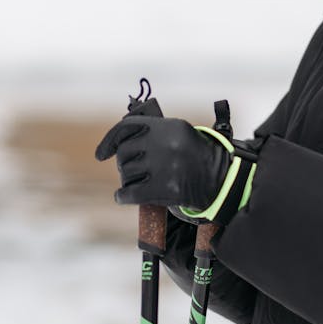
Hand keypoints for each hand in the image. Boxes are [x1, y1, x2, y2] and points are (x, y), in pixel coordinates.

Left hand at [95, 115, 227, 208]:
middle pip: (125, 153)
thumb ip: (152, 133)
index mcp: (170, 126)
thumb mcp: (179, 134)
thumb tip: (117, 143)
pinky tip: (124, 197)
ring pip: (127, 174)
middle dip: (125, 164)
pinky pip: (131, 193)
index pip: (127, 127)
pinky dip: (123, 196)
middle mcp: (167, 144)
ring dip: (128, 181)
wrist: (221, 181)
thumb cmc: (194, 157)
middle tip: (133, 171)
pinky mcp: (167, 189)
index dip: (110, 140)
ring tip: (140, 183)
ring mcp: (167, 167)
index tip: (102, 154)